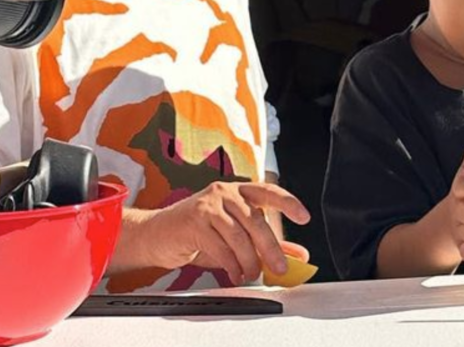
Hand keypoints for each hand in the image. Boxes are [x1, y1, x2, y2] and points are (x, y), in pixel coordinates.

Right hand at [123, 181, 310, 284]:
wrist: (159, 234)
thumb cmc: (199, 232)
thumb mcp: (235, 234)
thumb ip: (266, 242)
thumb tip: (296, 254)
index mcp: (238, 190)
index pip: (269, 192)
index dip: (288, 202)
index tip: (304, 217)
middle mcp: (224, 192)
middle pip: (255, 219)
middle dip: (270, 247)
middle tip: (279, 267)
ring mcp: (208, 205)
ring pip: (238, 235)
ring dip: (249, 260)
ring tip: (251, 273)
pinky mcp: (194, 222)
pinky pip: (220, 247)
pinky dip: (231, 264)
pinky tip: (235, 273)